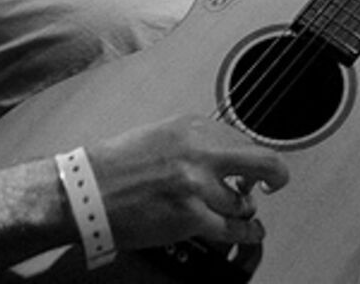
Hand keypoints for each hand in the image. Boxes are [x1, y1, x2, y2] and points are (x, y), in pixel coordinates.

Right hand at [85, 114, 288, 250]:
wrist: (84, 190)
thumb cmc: (114, 165)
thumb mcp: (160, 135)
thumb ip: (195, 144)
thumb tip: (225, 157)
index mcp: (192, 126)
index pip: (241, 137)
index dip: (249, 155)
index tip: (252, 165)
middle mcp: (199, 152)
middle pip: (262, 161)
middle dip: (275, 174)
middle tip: (275, 182)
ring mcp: (196, 185)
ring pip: (243, 202)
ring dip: (244, 209)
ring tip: (244, 212)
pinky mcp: (190, 216)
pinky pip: (232, 229)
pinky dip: (246, 232)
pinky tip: (250, 231)